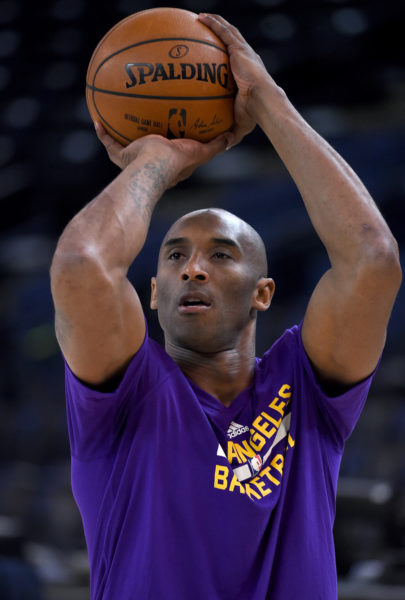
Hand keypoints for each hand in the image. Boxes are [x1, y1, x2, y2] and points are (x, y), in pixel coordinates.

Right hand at [94, 123, 228, 186]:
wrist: (152, 167)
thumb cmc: (175, 161)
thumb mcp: (199, 152)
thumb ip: (214, 146)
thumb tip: (230, 137)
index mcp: (168, 161)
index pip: (169, 150)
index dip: (169, 141)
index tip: (169, 128)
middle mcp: (149, 160)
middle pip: (146, 145)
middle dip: (143, 134)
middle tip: (143, 118)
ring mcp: (133, 159)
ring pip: (124, 144)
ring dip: (119, 134)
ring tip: (116, 115)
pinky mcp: (121, 156)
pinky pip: (109, 143)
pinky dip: (102, 133)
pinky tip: (97, 121)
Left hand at [198, 13, 273, 147]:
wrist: (264, 103)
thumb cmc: (255, 115)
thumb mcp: (240, 125)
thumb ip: (230, 133)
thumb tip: (223, 146)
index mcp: (246, 74)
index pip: (233, 61)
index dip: (225, 54)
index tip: (213, 53)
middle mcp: (246, 59)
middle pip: (230, 41)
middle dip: (218, 32)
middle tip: (203, 29)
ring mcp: (243, 52)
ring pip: (228, 31)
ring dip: (215, 23)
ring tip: (200, 17)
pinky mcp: (240, 49)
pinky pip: (223, 31)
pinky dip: (213, 23)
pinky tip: (200, 17)